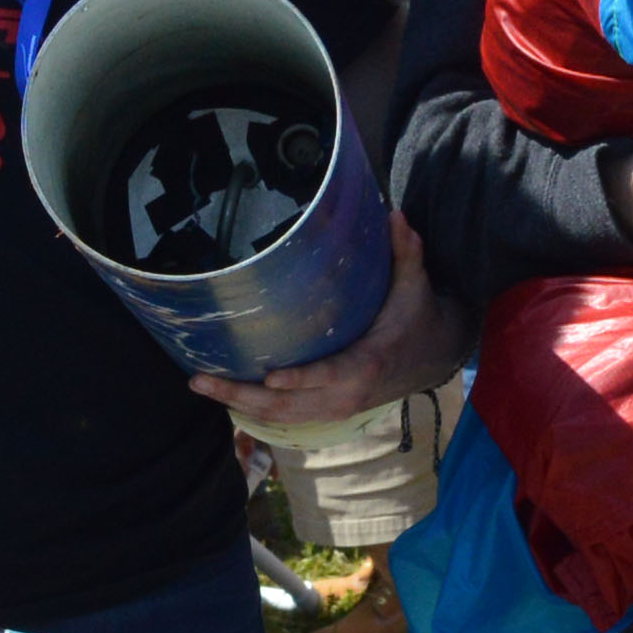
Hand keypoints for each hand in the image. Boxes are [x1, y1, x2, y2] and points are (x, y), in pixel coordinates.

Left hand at [191, 215, 461, 431]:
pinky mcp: (328, 413)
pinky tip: (222, 394)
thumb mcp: (415, 285)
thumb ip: (405, 252)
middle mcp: (348, 394)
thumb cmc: (416, 316)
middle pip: (289, 404)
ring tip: (199, 383)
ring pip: (281, 417)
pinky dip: (253, 410)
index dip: (302, 379)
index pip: (331, 375)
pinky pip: (285, 418)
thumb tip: (395, 213)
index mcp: (368, 362)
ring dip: (238, 403)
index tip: (270, 378)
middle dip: (242, 395)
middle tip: (200, 380)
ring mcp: (336, 409)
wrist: (433, 356)